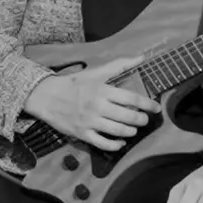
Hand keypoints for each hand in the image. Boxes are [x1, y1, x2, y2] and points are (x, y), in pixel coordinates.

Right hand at [26, 63, 155, 150]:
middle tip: (144, 119)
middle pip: (128, 117)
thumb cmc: (74, 84)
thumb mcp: (95, 72)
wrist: (47, 96)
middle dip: (141, 120)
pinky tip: (120, 142)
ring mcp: (90, 122)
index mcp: (102, 90)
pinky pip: (103, 144)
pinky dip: (116, 145)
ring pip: (118, 131)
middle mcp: (97, 107)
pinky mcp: (82, 134)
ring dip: (131, 132)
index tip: (156, 107)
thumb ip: (119, 65)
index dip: (148, 104)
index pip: (132, 99)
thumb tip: (141, 57)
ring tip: (133, 129)